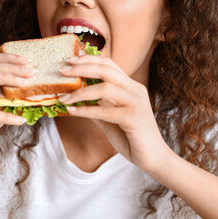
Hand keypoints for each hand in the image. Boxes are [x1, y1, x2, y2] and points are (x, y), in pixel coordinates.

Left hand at [59, 55, 170, 171]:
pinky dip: (85, 110)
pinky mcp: (133, 118)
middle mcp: (135, 90)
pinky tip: (71, 111)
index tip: (71, 59)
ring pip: (104, 88)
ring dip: (80, 92)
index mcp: (131, 87)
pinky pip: (104, 110)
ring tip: (64, 97)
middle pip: (106, 70)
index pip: (110, 65)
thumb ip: (99, 109)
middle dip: (82, 68)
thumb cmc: (133, 139)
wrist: (154, 159)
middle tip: (63, 70)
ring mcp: (136, 103)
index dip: (89, 59)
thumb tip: (80, 103)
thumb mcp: (112, 120)